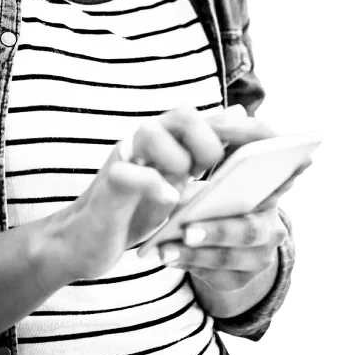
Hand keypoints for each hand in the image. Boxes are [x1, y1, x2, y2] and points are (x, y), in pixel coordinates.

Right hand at [47, 103, 278, 281]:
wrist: (83, 240)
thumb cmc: (133, 210)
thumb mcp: (175, 180)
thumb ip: (203, 150)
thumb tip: (238, 114)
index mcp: (165, 139)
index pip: (207, 118)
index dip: (242, 127)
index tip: (272, 140)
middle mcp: (144, 140)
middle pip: (182, 114)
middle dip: (208, 142)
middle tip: (210, 172)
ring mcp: (124, 159)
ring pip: (152, 133)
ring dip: (178, 161)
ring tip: (182, 187)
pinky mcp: (107, 185)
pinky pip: (130, 175)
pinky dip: (155, 187)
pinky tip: (169, 203)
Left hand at [158, 164, 307, 291]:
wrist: (225, 233)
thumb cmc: (213, 198)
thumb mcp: (210, 187)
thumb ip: (203, 187)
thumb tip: (176, 192)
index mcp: (268, 196)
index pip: (277, 188)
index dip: (261, 189)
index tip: (227, 189)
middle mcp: (272, 230)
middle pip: (248, 232)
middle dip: (215, 232)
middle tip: (187, 232)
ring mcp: (261, 259)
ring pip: (228, 260)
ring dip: (193, 255)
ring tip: (165, 250)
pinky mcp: (242, 280)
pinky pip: (217, 278)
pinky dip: (190, 266)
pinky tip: (169, 258)